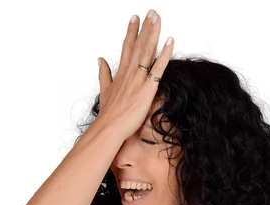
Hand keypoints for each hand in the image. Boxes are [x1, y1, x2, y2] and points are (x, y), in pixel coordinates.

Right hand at [96, 9, 173, 139]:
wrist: (109, 127)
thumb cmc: (108, 113)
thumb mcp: (104, 90)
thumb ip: (104, 73)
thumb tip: (100, 59)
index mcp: (121, 73)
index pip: (127, 47)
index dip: (132, 32)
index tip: (135, 18)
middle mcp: (130, 73)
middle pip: (138, 45)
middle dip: (145, 27)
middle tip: (151, 11)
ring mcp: (138, 80)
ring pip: (147, 52)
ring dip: (153, 34)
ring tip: (157, 18)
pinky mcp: (147, 89)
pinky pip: (158, 68)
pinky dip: (164, 54)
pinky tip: (170, 41)